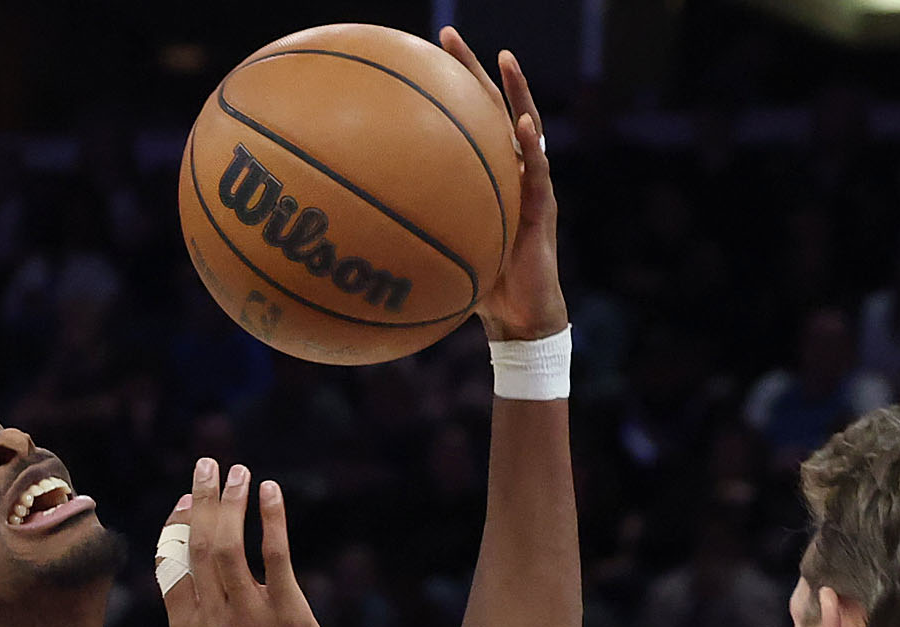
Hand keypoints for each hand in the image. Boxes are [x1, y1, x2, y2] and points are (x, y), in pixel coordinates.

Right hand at [159, 459, 346, 626]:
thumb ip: (196, 622)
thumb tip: (190, 576)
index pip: (171, 565)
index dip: (176, 525)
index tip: (186, 498)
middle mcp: (211, 623)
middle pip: (197, 546)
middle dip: (200, 499)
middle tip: (207, 465)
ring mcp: (249, 618)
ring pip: (228, 545)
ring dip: (231, 501)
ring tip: (237, 471)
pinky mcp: (288, 613)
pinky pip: (274, 555)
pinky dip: (270, 518)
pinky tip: (269, 491)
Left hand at [441, 28, 564, 342]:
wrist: (520, 319)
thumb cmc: (479, 289)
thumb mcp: (440, 254)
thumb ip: (411, 236)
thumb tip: (354, 234)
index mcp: (488, 176)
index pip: (465, 123)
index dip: (446, 90)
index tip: (419, 57)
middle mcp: (511, 171)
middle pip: (493, 108)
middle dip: (473, 70)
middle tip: (448, 35)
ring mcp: (532, 185)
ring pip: (527, 126)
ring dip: (517, 91)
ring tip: (506, 58)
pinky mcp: (545, 208)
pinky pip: (539, 171)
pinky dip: (530, 146)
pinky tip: (520, 125)